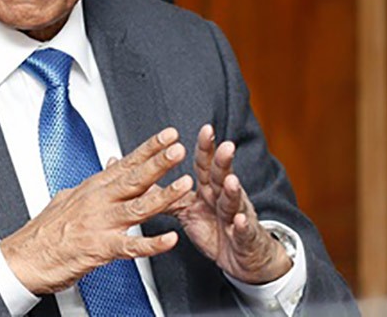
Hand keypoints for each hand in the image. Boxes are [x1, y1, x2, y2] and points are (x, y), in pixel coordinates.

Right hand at [0, 127, 193, 294]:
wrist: (24, 258)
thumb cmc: (46, 232)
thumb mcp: (70, 197)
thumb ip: (96, 182)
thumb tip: (111, 165)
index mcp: (94, 187)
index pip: (126, 163)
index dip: (149, 148)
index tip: (168, 136)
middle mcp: (99, 201)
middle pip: (134, 178)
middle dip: (158, 162)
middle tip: (178, 149)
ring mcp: (100, 224)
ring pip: (137, 207)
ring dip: (163, 195)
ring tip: (183, 186)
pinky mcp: (100, 249)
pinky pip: (131, 246)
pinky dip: (151, 244)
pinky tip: (169, 240)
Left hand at [167, 125, 291, 284]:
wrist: (242, 256)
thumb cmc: (215, 229)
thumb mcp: (188, 210)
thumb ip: (167, 194)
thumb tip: (142, 181)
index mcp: (209, 189)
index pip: (206, 165)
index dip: (206, 148)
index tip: (206, 129)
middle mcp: (223, 198)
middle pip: (223, 177)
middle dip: (224, 162)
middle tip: (225, 146)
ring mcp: (236, 216)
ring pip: (234, 202)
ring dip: (233, 192)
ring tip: (230, 181)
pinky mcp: (244, 239)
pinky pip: (243, 232)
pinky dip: (242, 227)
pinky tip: (240, 221)